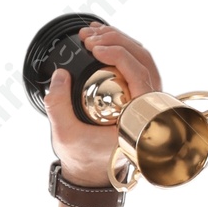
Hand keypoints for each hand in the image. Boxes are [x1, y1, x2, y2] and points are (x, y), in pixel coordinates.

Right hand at [44, 22, 162, 187]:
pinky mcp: (139, 94)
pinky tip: (98, 38)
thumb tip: (61, 74)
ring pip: (141, 57)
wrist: (90, 171)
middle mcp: (150, 107)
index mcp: (140, 119)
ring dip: (116, 40)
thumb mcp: (64, 134)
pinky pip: (136, 63)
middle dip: (115, 40)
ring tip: (89, 35)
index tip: (93, 47)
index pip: (139, 74)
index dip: (118, 52)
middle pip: (142, 59)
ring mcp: (147, 99)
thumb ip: (57, 105)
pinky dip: (118, 47)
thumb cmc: (82, 157)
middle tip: (88, 37)